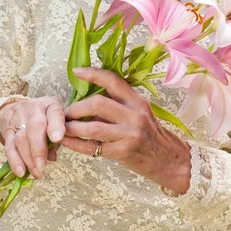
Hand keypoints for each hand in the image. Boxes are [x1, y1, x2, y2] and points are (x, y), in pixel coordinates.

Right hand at [0, 97, 65, 178]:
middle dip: (38, 149)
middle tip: (42, 166)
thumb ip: (57, 137)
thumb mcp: (56, 120)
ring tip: (37, 172)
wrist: (20, 108)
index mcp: (51, 105)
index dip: (56, 125)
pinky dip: (15, 161)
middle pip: (34, 127)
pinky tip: (21, 172)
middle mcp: (35, 110)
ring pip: (21, 139)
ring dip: (28, 159)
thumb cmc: (46, 117)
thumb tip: (52, 158)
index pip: (54, 112)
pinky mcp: (8, 131)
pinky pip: (9, 147)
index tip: (57, 138)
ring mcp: (19, 119)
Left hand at [60, 67, 191, 193]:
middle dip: (77, 107)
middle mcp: (134, 114)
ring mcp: (129, 134)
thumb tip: (89, 98)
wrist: (167, 159)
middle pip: (98, 103)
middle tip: (66, 112)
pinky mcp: (123, 152)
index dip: (93, 74)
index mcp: (137, 101)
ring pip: (93, 127)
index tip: (77, 71)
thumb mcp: (139, 113)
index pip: (113, 81)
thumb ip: (119, 105)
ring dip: (73, 127)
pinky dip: (76, 145)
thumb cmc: (150, 134)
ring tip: (63, 127)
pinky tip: (67, 142)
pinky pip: (93, 147)